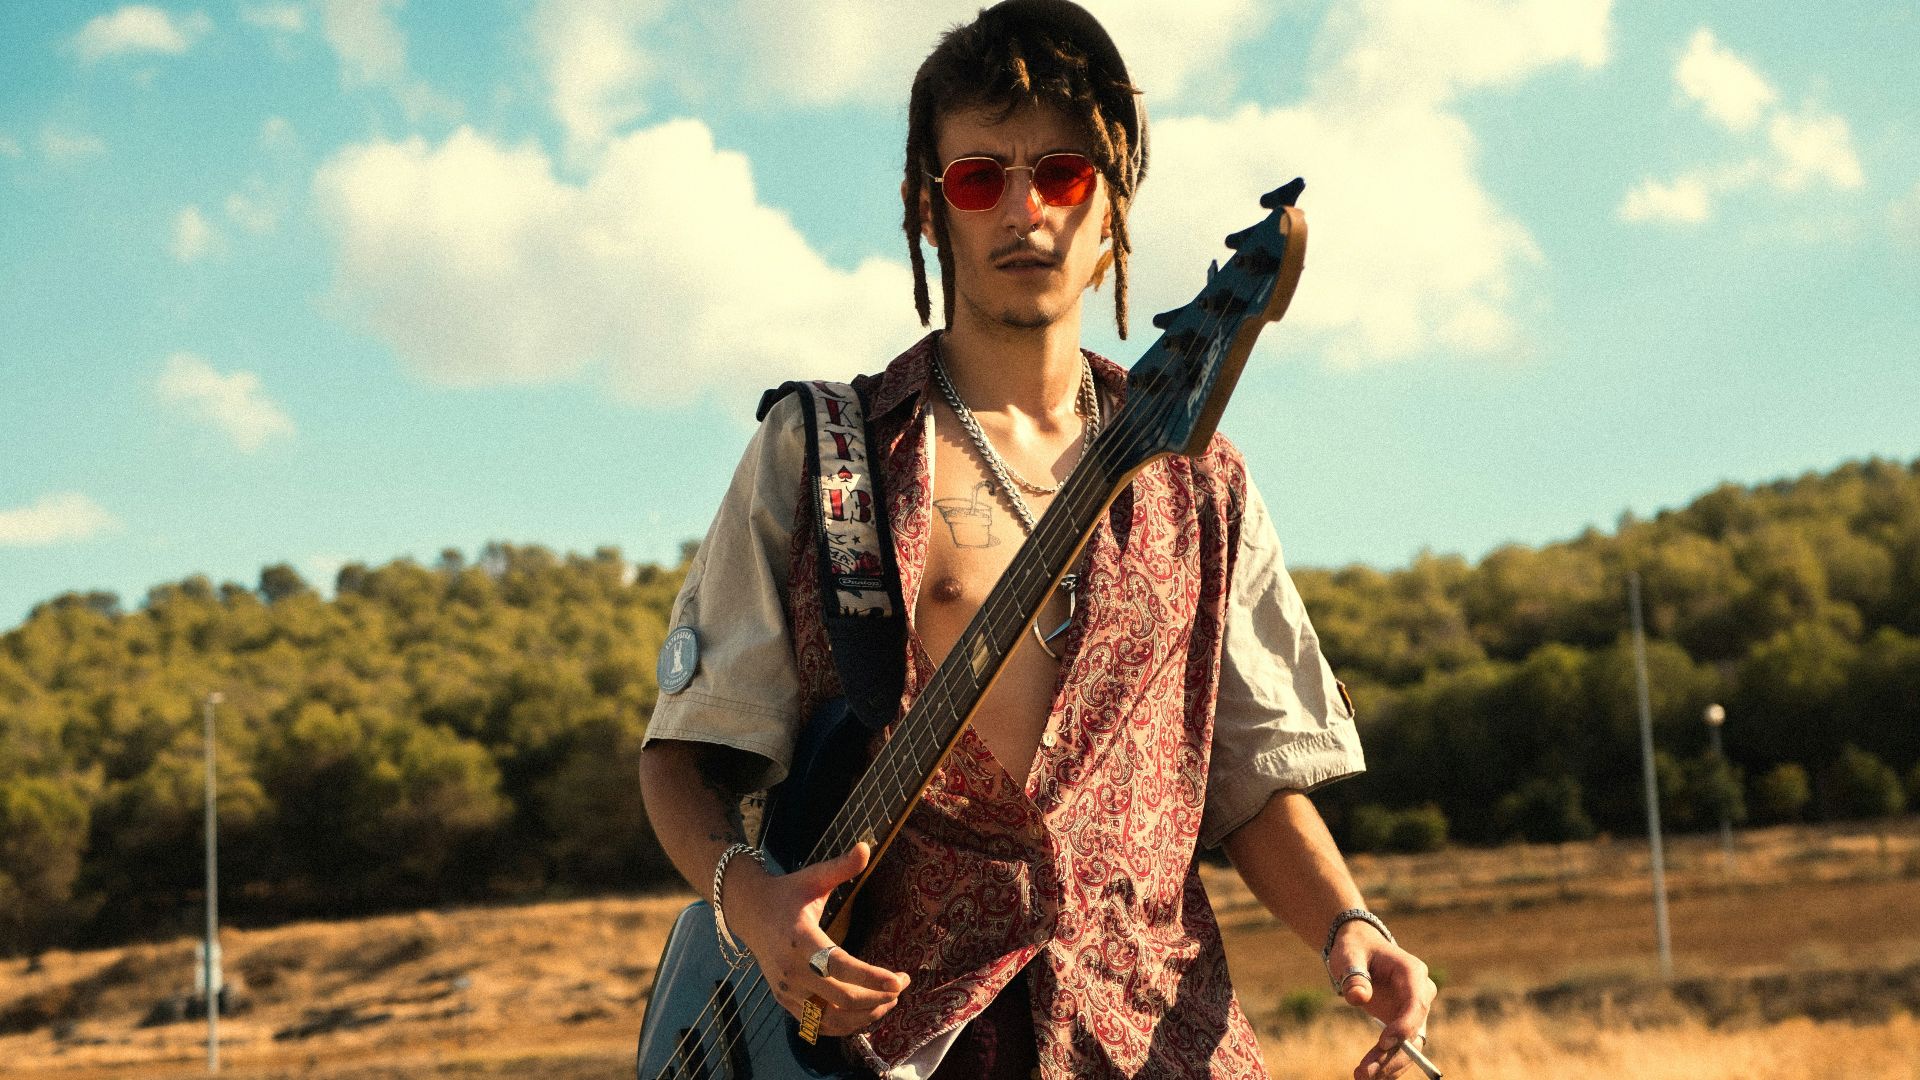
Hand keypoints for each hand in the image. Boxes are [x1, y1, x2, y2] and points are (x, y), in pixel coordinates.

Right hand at [725, 842, 910, 1037]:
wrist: (748, 912)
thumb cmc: (787, 894)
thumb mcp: (812, 877)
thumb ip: (840, 867)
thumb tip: (867, 846)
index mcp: (799, 939)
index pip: (839, 966)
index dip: (871, 977)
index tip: (899, 980)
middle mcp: (791, 971)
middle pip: (840, 998)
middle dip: (877, 997)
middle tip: (901, 986)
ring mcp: (786, 991)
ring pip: (831, 1020)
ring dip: (865, 1016)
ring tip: (890, 1001)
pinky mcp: (785, 1002)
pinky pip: (818, 1026)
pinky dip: (846, 1026)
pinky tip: (867, 1013)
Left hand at [1328, 921, 1436, 1079]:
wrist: (1360, 950)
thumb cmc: (1355, 949)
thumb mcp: (1348, 955)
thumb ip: (1353, 974)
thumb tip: (1358, 997)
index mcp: (1413, 972)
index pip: (1416, 1004)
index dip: (1403, 1026)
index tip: (1382, 1044)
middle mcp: (1421, 993)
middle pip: (1415, 1030)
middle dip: (1393, 1055)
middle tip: (1366, 1072)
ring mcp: (1415, 1011)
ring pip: (1409, 1045)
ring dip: (1389, 1064)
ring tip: (1362, 1076)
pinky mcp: (1404, 1023)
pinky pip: (1401, 1048)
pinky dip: (1387, 1062)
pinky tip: (1370, 1076)